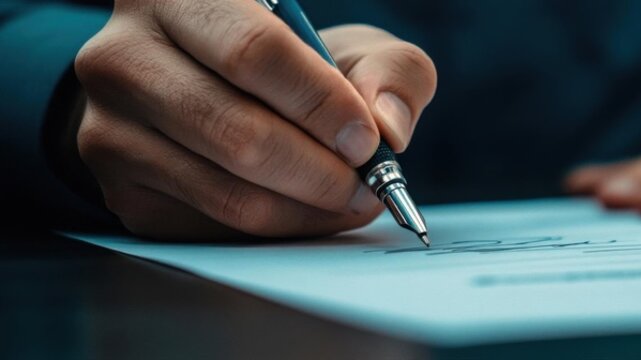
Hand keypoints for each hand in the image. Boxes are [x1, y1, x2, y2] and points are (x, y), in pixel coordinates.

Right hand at [73, 1, 435, 238]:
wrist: (211, 93)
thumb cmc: (289, 66)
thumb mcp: (348, 46)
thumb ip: (391, 71)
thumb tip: (389, 127)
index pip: (253, 53)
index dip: (321, 104)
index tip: (367, 139)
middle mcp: (120, 56)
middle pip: (238, 133)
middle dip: (321, 172)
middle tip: (366, 184)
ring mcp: (107, 127)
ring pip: (227, 193)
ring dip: (305, 209)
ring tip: (346, 200)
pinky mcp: (119, 188)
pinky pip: (212, 228)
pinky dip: (275, 229)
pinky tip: (302, 210)